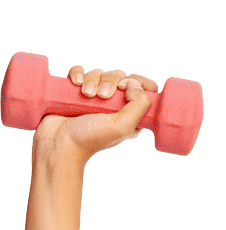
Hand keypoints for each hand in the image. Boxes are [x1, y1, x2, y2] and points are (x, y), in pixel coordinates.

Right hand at [32, 65, 159, 165]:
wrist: (59, 140)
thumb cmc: (92, 138)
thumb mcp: (123, 126)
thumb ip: (138, 105)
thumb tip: (134, 82)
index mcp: (131, 115)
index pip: (145, 89)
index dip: (138, 82)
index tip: (124, 87)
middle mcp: (115, 105)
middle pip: (120, 77)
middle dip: (110, 81)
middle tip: (102, 96)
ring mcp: (95, 97)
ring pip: (100, 73)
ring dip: (93, 79)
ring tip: (87, 94)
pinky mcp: (76, 91)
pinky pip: (80, 71)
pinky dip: (78, 74)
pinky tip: (77, 84)